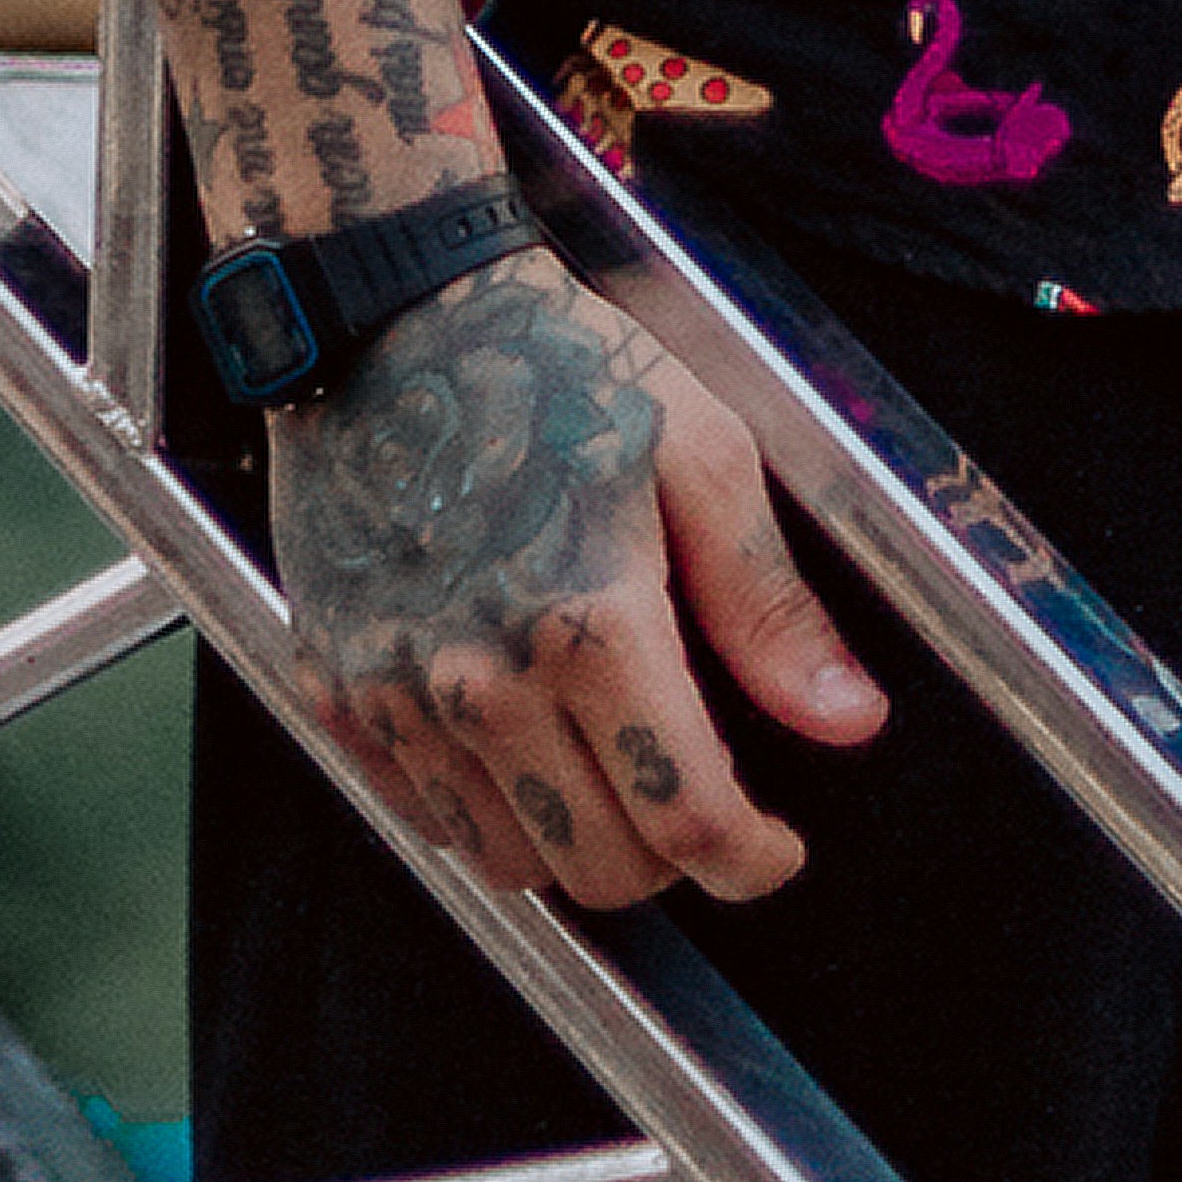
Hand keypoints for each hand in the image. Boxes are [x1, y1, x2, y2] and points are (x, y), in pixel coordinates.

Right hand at [267, 241, 887, 906]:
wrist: (387, 313)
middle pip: (602, 867)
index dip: (750, 860)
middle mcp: (485, 680)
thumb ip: (768, 603)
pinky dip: (484, 816)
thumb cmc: (555, 364)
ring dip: (578, 843)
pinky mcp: (332, 688)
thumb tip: (850, 720)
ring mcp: (397, 694)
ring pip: (509, 863)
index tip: (773, 847)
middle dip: (673, 857)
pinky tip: (522, 746)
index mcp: (589, 620)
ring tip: (609, 766)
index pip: (687, 820)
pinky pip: (423, 819)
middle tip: (696, 792)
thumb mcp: (698, 452)